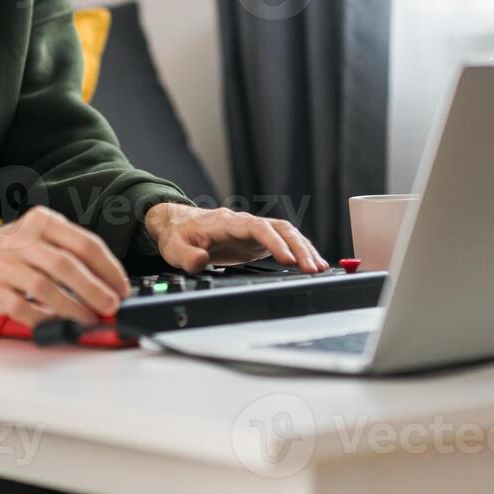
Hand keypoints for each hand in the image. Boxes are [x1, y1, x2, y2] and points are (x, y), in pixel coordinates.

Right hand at [0, 206, 129, 327]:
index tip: (121, 287)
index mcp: (43, 223)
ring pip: (45, 288)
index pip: (83, 243)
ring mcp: (6, 266)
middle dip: (94, 289)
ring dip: (73, 308)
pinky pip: (22, 308)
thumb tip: (109, 283)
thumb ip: (72, 253)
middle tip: (111, 305)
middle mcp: (23, 241)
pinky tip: (60, 325)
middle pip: (65, 265)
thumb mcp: (42, 235)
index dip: (108, 268)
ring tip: (90, 320)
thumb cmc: (15, 248)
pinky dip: (44, 319)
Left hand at [143, 203, 326, 273]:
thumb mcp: (174, 248)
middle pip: (280, 228)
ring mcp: (253, 231)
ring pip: (286, 233)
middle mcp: (245, 223)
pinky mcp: (257, 240)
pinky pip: (284, 241)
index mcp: (228, 223)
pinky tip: (312, 264)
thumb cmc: (177, 235)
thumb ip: (186, 256)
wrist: (177, 224)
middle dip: (299, 247)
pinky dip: (299, 251)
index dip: (274, 242)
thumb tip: (201, 261)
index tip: (288, 259)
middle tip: (312, 269)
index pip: (257, 227)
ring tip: (319, 269)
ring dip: (304, 249)